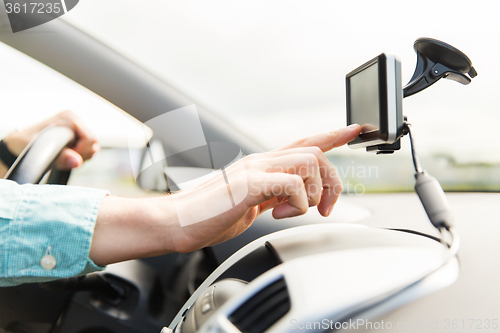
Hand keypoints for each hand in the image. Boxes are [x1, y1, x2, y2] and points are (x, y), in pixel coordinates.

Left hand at [5, 111, 98, 169]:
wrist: (19, 144)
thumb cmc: (25, 143)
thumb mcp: (39, 150)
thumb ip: (59, 156)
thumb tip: (77, 161)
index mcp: (69, 118)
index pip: (90, 139)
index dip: (80, 152)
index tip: (65, 156)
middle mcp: (75, 121)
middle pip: (94, 144)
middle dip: (81, 155)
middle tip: (63, 158)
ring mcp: (78, 129)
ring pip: (93, 148)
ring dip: (80, 157)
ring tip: (62, 157)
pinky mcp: (78, 137)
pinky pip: (89, 151)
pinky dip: (79, 157)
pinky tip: (65, 156)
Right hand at [90, 124, 360, 264]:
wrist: (176, 222)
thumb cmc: (209, 216)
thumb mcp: (252, 205)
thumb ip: (274, 197)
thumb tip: (297, 200)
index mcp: (262, 165)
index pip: (304, 143)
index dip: (332, 135)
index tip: (355, 129)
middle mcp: (261, 161)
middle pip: (315, 153)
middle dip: (332, 181)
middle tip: (325, 209)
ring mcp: (254, 169)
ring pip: (309, 163)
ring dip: (311, 193)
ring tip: (291, 213)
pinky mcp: (249, 184)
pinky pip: (292, 184)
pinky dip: (297, 203)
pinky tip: (279, 214)